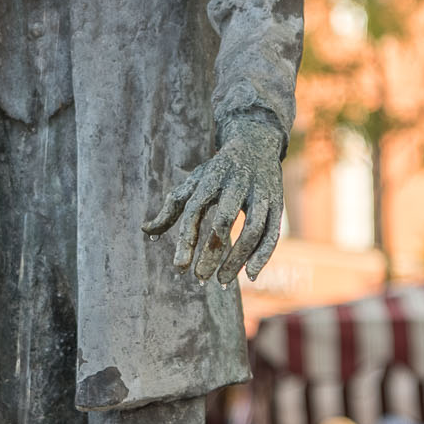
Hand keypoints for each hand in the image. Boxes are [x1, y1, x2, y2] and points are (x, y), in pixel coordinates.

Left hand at [145, 116, 283, 286]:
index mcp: (210, 179)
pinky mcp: (276, 203)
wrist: (256, 142)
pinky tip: (251, 276)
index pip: (194, 211)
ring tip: (222, 281)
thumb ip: (171, 208)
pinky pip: (272, 233)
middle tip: (200, 278)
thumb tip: (146, 232)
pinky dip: (263, 256)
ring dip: (238, 259)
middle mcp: (236, 184)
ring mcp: (259, 193)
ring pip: (252, 230)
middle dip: (212, 253)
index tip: (179, 267)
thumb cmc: (218, 171)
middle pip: (224, 221)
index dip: (186, 240)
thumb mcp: (193, 183)